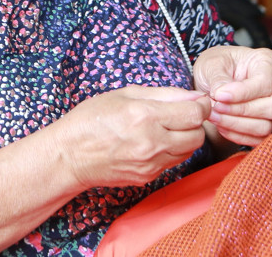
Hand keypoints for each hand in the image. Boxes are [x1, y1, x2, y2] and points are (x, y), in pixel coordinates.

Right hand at [54, 85, 210, 189]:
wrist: (70, 156)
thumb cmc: (91, 120)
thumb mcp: (124, 94)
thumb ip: (163, 94)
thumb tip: (192, 96)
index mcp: (145, 116)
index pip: (194, 114)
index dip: (202, 105)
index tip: (198, 101)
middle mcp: (151, 143)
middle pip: (197, 135)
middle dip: (196, 122)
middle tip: (183, 114)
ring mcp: (150, 164)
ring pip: (189, 151)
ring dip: (185, 137)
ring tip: (168, 127)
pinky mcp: (148, 177)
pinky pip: (173, 162)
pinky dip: (172, 150)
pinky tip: (156, 142)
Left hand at [193, 45, 271, 146]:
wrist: (215, 78)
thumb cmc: (217, 65)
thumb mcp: (212, 63)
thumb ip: (218, 78)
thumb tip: (221, 96)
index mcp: (268, 61)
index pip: (265, 82)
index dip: (242, 93)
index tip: (219, 95)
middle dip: (240, 111)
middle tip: (214, 107)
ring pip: (266, 126)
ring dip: (236, 125)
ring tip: (214, 116)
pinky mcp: (268, 124)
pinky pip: (259, 139)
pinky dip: (237, 135)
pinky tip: (221, 125)